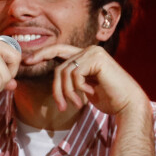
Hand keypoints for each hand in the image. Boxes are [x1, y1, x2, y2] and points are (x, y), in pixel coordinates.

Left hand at [24, 44, 145, 113]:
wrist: (128, 104)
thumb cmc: (107, 97)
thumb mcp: (84, 86)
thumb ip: (72, 77)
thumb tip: (57, 76)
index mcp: (85, 55)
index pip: (59, 50)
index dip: (43, 53)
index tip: (28, 60)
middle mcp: (88, 50)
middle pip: (59, 65)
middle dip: (55, 86)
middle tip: (59, 105)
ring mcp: (92, 52)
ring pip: (64, 72)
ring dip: (67, 92)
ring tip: (75, 104)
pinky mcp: (96, 58)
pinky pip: (74, 74)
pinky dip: (77, 88)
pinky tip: (89, 95)